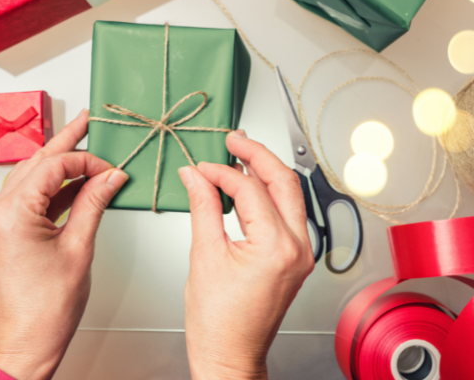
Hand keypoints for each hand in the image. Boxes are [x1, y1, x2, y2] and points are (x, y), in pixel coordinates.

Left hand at [0, 110, 128, 379]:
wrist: (25, 343)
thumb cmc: (46, 308)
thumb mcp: (79, 248)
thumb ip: (94, 204)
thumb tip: (111, 178)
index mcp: (14, 213)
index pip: (55, 166)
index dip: (87, 161)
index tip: (111, 168)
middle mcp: (1, 212)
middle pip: (39, 162)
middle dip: (66, 141)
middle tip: (86, 122)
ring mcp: (3, 220)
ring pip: (35, 176)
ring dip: (61, 161)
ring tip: (82, 144)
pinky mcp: (11, 229)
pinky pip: (36, 196)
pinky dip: (58, 186)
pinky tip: (78, 181)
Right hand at [179, 130, 313, 379]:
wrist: (231, 354)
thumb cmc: (219, 321)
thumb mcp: (204, 255)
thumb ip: (203, 206)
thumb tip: (195, 176)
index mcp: (277, 247)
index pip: (250, 190)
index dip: (223, 172)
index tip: (202, 167)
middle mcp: (297, 247)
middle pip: (283, 181)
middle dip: (258, 155)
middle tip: (235, 140)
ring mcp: (301, 251)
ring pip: (289, 194)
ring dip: (265, 171)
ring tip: (242, 155)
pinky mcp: (295, 255)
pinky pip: (286, 212)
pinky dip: (267, 194)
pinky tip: (250, 185)